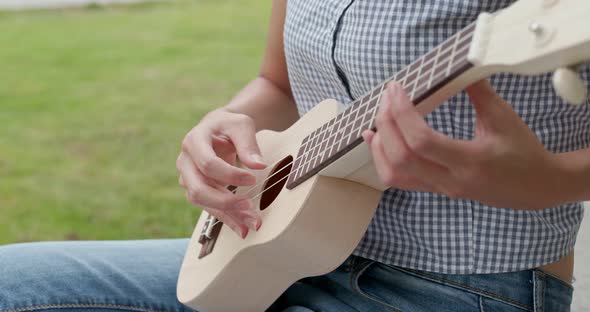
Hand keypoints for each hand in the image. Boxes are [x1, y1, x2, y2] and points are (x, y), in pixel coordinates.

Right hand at [177, 110, 265, 237]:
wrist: (218, 129)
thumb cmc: (229, 125)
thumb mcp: (241, 125)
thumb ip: (248, 143)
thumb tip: (259, 165)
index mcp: (193, 141)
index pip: (208, 164)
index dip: (230, 175)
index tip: (253, 179)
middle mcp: (186, 162)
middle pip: (199, 189)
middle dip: (225, 201)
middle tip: (250, 207)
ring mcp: (188, 178)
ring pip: (204, 203)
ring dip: (229, 215)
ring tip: (252, 222)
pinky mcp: (197, 190)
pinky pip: (210, 208)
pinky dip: (227, 220)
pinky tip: (244, 228)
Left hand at [363, 80, 569, 209]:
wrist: (535, 187)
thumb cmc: (523, 150)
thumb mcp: (503, 116)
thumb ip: (479, 91)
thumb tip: (460, 62)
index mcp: (470, 160)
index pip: (421, 141)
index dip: (402, 113)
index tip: (396, 89)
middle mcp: (451, 180)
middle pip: (401, 157)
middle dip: (386, 124)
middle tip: (386, 98)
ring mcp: (441, 189)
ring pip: (395, 175)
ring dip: (380, 147)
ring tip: (376, 121)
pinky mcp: (436, 190)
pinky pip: (401, 180)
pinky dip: (385, 160)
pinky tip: (379, 141)